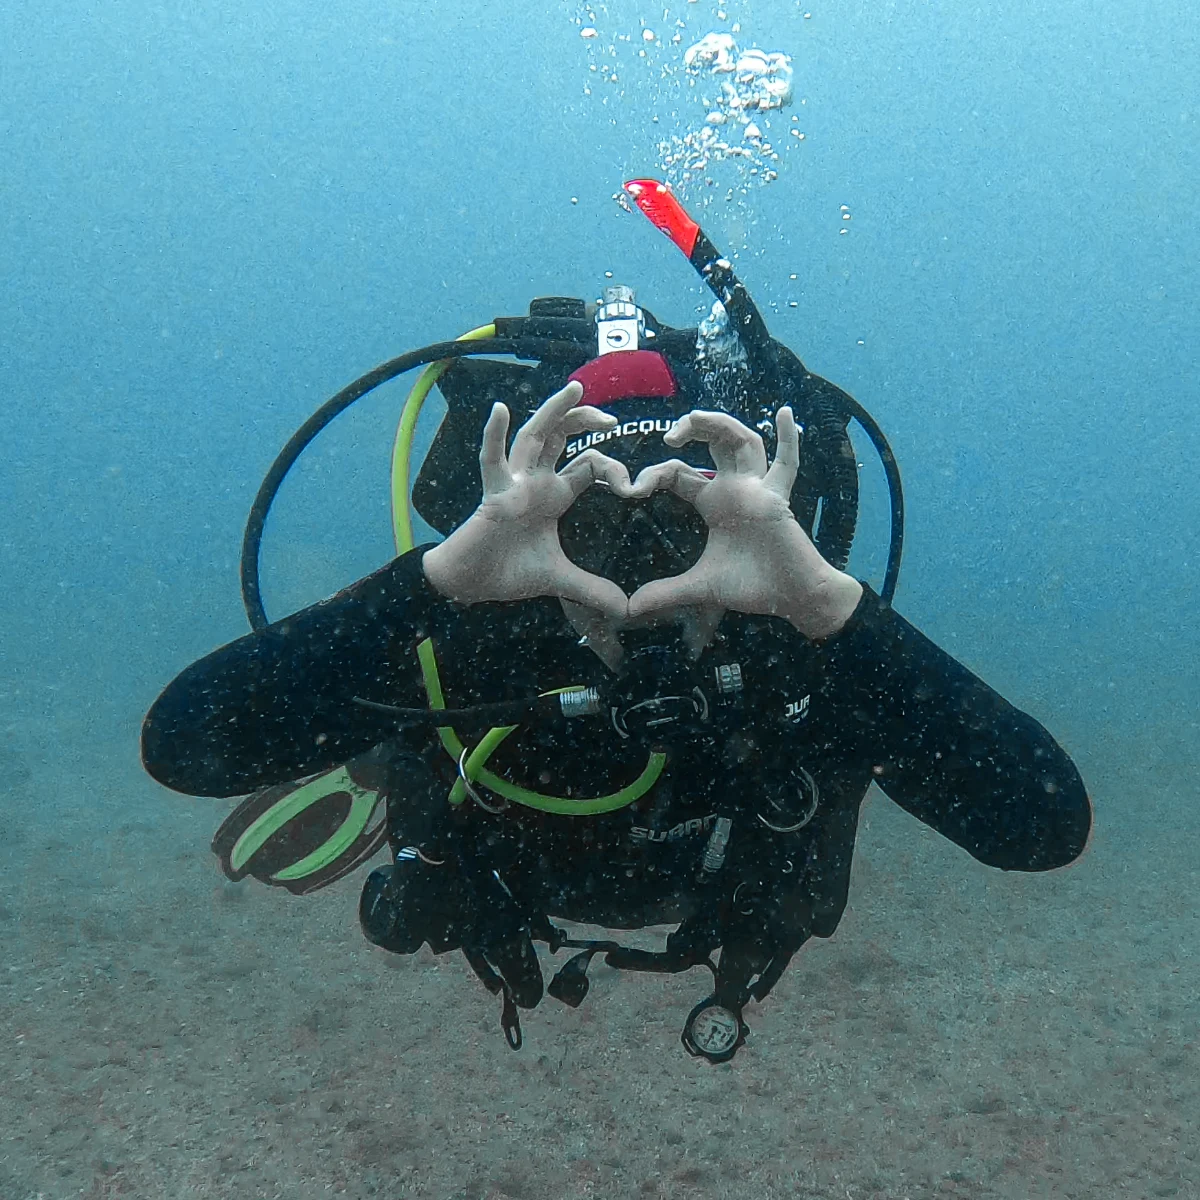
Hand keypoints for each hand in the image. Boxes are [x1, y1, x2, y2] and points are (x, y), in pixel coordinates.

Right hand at [422, 382, 632, 614]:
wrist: (472, 584)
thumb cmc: (509, 572)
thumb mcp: (561, 580)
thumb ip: (593, 590)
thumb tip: (626, 609)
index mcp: (553, 495)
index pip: (587, 466)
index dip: (612, 469)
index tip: (634, 486)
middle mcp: (535, 481)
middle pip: (561, 437)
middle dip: (584, 420)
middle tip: (611, 417)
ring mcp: (513, 483)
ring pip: (534, 436)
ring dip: (553, 411)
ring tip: (574, 389)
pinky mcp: (493, 494)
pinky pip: (491, 460)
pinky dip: (494, 435)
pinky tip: (500, 410)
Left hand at [626, 407, 861, 638]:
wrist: (791, 599)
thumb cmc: (753, 586)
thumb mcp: (700, 587)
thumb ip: (666, 593)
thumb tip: (630, 609)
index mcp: (714, 503)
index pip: (680, 473)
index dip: (656, 474)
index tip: (633, 487)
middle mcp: (735, 488)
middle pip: (714, 442)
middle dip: (693, 428)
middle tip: (669, 434)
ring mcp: (758, 489)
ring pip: (743, 441)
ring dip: (721, 425)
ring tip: (696, 417)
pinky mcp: (777, 499)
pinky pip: (787, 465)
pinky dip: (788, 439)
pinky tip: (784, 412)